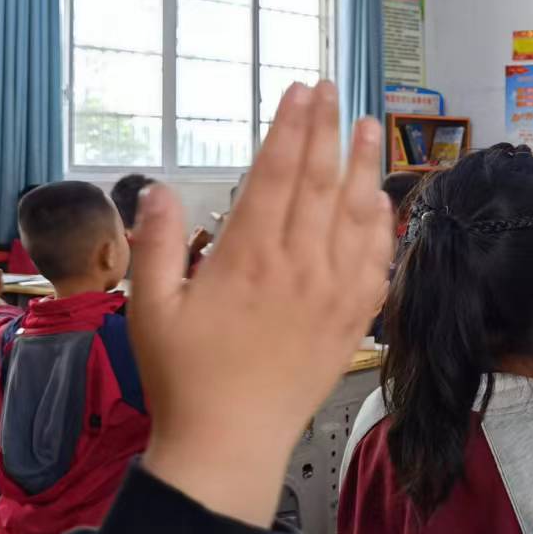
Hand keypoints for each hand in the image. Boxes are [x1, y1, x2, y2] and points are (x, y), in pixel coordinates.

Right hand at [130, 83, 392, 527]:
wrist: (230, 444)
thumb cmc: (184, 379)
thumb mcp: (149, 309)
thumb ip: (156, 244)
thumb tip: (158, 190)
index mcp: (248, 258)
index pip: (277, 174)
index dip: (290, 127)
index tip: (299, 91)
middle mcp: (298, 268)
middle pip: (320, 182)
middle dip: (326, 129)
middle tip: (331, 89)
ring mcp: (331, 294)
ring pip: (356, 215)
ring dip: (363, 166)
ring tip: (367, 126)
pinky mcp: (351, 321)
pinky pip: (376, 263)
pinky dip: (383, 226)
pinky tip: (382, 203)